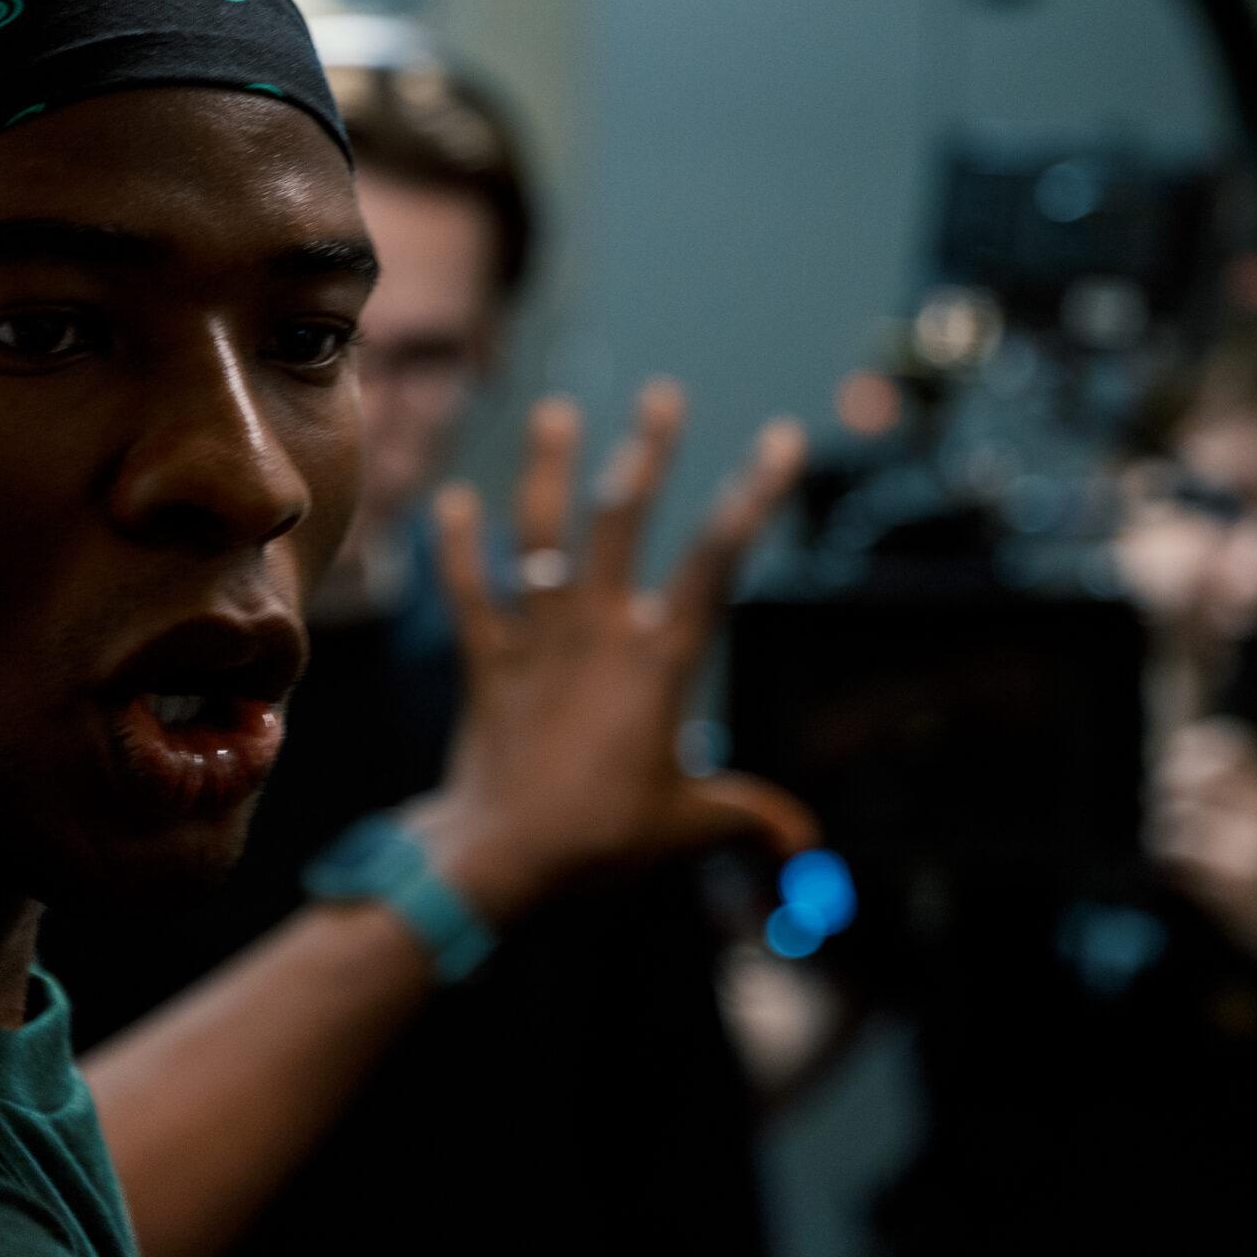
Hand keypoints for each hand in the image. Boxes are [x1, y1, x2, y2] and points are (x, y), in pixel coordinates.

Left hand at [412, 380, 815, 923]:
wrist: (502, 860)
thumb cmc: (601, 844)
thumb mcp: (689, 829)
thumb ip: (746, 818)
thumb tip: (803, 842)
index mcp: (657, 663)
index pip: (714, 564)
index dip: (750, 498)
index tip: (776, 443)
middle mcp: (598, 633)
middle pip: (622, 523)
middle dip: (647, 453)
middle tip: (662, 396)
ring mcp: (538, 641)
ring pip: (541, 537)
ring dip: (548, 471)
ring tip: (558, 412)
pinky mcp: (487, 662)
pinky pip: (470, 594)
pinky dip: (458, 548)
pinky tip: (453, 499)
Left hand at [1148, 717, 1256, 957]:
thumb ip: (1243, 785)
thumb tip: (1177, 751)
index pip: (1229, 744)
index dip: (1192, 746)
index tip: (1175, 760)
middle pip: (1195, 775)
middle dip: (1166, 783)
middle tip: (1159, 799)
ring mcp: (1254, 845)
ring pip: (1179, 813)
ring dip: (1161, 822)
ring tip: (1164, 834)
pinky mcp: (1235, 881)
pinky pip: (1178, 852)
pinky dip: (1163, 854)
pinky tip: (1170, 864)